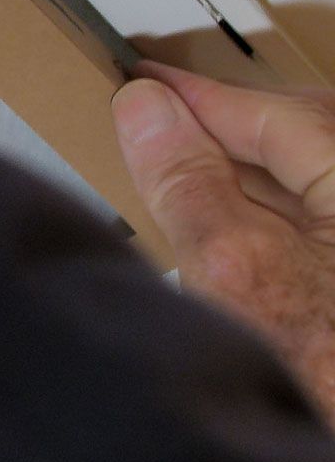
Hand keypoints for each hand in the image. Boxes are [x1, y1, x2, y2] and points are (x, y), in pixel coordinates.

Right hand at [113, 62, 334, 421]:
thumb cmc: (328, 379)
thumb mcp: (234, 271)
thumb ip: (188, 183)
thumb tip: (147, 112)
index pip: (274, 112)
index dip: (199, 96)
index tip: (145, 81)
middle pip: (307, 135)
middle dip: (232, 126)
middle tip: (162, 117)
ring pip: (319, 177)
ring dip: (256, 171)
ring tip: (193, 169)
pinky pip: (326, 217)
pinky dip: (282, 210)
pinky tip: (244, 226)